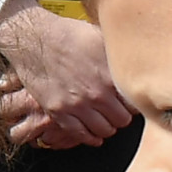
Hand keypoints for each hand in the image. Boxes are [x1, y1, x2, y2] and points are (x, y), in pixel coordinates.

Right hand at [0, 0, 132, 147]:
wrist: (34, 39)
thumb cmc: (67, 34)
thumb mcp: (102, 39)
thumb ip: (120, 58)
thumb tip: (137, 64)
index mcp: (110, 76)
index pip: (135, 103)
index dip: (133, 102)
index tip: (129, 101)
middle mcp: (96, 94)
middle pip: (122, 120)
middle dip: (121, 116)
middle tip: (117, 111)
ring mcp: (76, 105)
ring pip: (103, 130)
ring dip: (106, 127)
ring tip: (105, 120)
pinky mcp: (58, 111)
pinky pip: (79, 134)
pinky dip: (88, 137)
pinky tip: (92, 133)